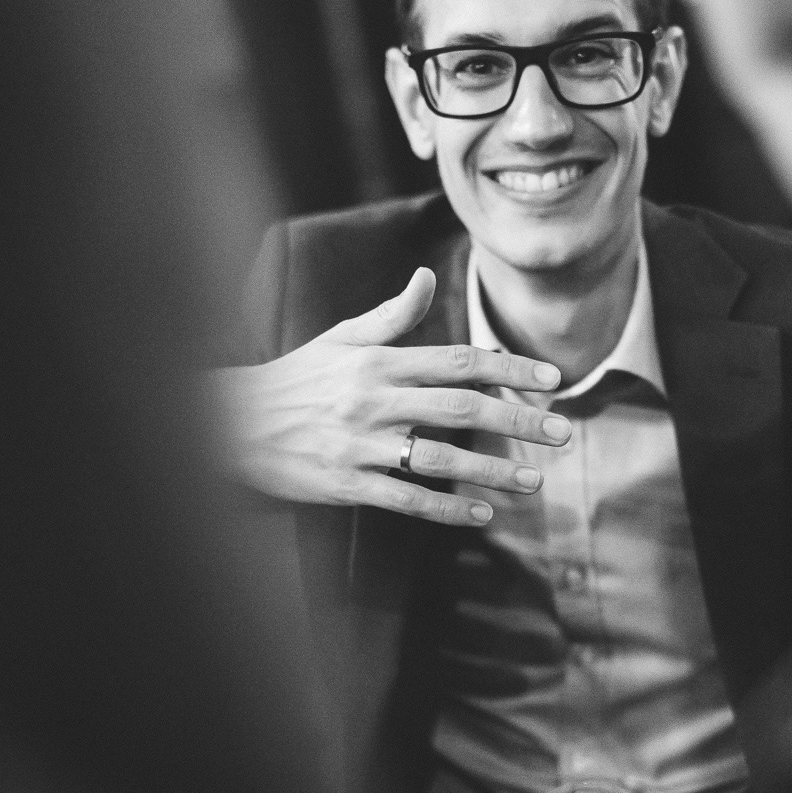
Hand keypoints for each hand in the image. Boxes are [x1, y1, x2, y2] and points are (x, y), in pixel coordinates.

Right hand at [211, 267, 570, 524]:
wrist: (229, 425)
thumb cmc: (295, 380)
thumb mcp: (340, 339)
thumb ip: (392, 315)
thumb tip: (428, 277)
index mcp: (378, 361)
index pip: (457, 360)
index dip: (509, 368)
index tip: (552, 379)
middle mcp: (375, 399)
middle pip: (460, 408)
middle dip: (517, 420)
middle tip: (562, 432)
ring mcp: (361, 444)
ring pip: (440, 457)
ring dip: (493, 471)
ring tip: (535, 481)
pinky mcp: (346, 483)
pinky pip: (406, 498)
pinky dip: (446, 509)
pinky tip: (481, 515)